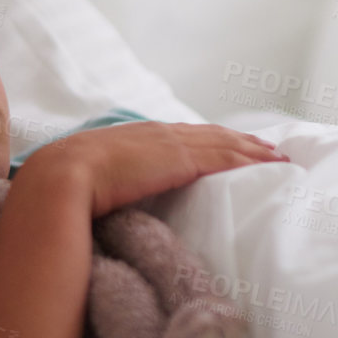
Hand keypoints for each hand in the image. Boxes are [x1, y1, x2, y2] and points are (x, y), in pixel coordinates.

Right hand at [20, 121, 288, 215]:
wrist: (59, 179)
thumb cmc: (65, 188)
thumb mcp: (90, 179)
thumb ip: (109, 183)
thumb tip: (109, 203)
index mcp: (136, 138)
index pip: (182, 136)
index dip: (209, 140)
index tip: (230, 145)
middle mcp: (157, 133)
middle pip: (210, 134)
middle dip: (240, 141)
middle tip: (269, 148)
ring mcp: (170, 144)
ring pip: (225, 143)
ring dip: (254, 150)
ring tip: (278, 156)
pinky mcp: (182, 160)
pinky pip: (226, 158)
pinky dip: (251, 160)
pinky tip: (270, 164)